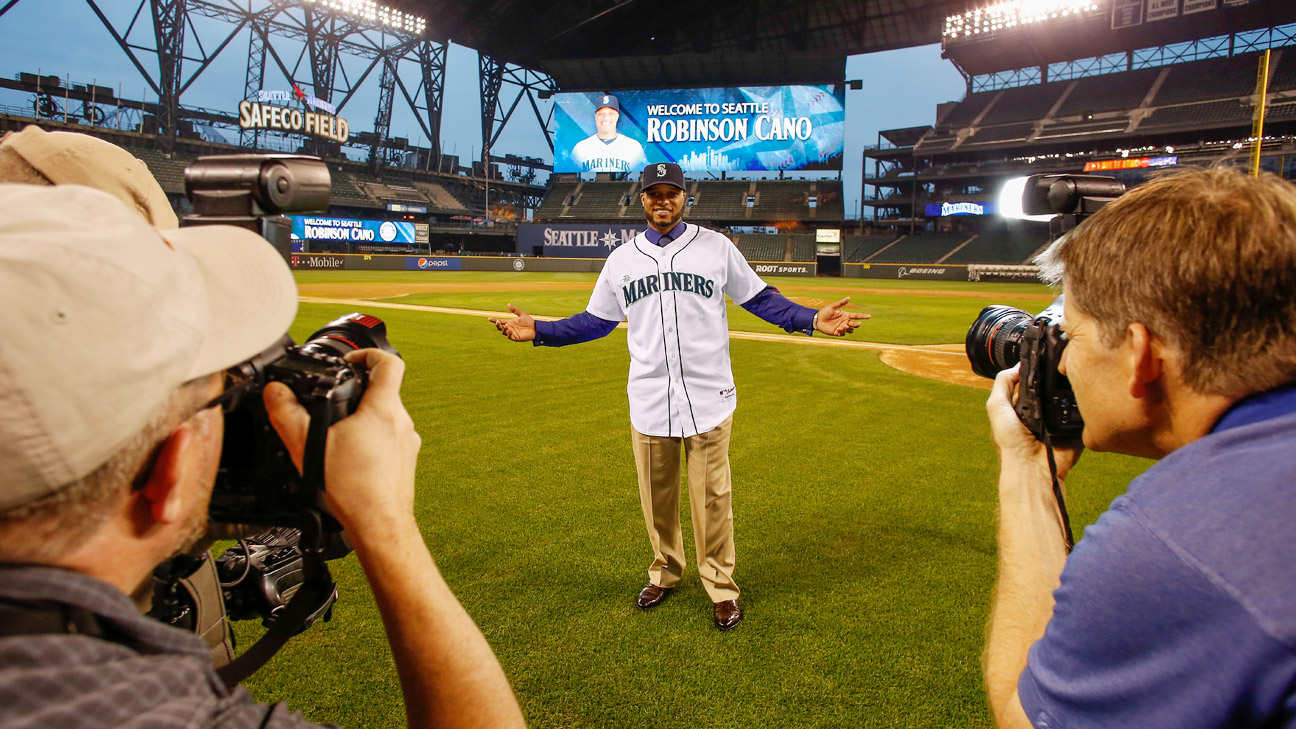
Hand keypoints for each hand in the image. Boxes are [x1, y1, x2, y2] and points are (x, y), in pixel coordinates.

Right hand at [263, 349, 421, 540]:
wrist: (380, 526)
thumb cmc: (354, 490)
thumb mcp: (308, 446)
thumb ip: (287, 414)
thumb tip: (275, 392)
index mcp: (383, 409)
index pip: (388, 362)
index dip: (367, 354)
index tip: (349, 361)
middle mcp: (401, 422)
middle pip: (383, 391)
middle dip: (357, 392)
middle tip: (333, 403)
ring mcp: (407, 442)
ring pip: (385, 417)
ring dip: (362, 418)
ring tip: (337, 435)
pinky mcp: (405, 461)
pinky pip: (388, 439)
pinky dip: (370, 440)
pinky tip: (350, 458)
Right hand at [489, 304, 535, 341]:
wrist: (536, 328)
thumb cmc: (529, 321)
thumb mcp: (521, 314)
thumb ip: (514, 310)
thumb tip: (508, 304)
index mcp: (510, 322)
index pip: (500, 321)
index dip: (494, 320)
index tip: (489, 318)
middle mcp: (510, 328)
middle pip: (499, 327)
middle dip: (497, 325)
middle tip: (498, 322)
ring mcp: (512, 333)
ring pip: (503, 332)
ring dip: (503, 329)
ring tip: (506, 326)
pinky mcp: (515, 337)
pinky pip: (509, 337)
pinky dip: (508, 334)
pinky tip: (510, 330)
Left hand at [814, 296, 869, 335]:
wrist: (817, 319)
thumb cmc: (825, 312)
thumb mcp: (833, 306)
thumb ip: (841, 303)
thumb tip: (849, 297)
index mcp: (845, 315)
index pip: (856, 316)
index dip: (863, 316)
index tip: (869, 316)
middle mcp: (845, 322)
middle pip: (855, 324)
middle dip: (857, 324)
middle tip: (857, 323)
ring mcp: (842, 327)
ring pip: (851, 330)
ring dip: (850, 328)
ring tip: (845, 326)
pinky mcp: (837, 332)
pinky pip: (843, 334)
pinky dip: (843, 332)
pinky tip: (839, 329)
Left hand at [988, 364, 1082, 477]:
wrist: (1033, 467)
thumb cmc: (1011, 441)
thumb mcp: (997, 407)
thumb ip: (1003, 384)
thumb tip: (1018, 365)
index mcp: (1024, 406)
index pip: (1034, 382)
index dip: (1039, 371)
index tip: (1047, 356)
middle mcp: (1042, 412)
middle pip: (1053, 387)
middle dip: (1058, 378)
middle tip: (1063, 367)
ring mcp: (1060, 420)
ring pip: (1070, 397)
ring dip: (1073, 390)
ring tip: (1075, 379)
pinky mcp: (1075, 429)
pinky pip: (1084, 413)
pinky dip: (1084, 405)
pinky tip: (1086, 395)